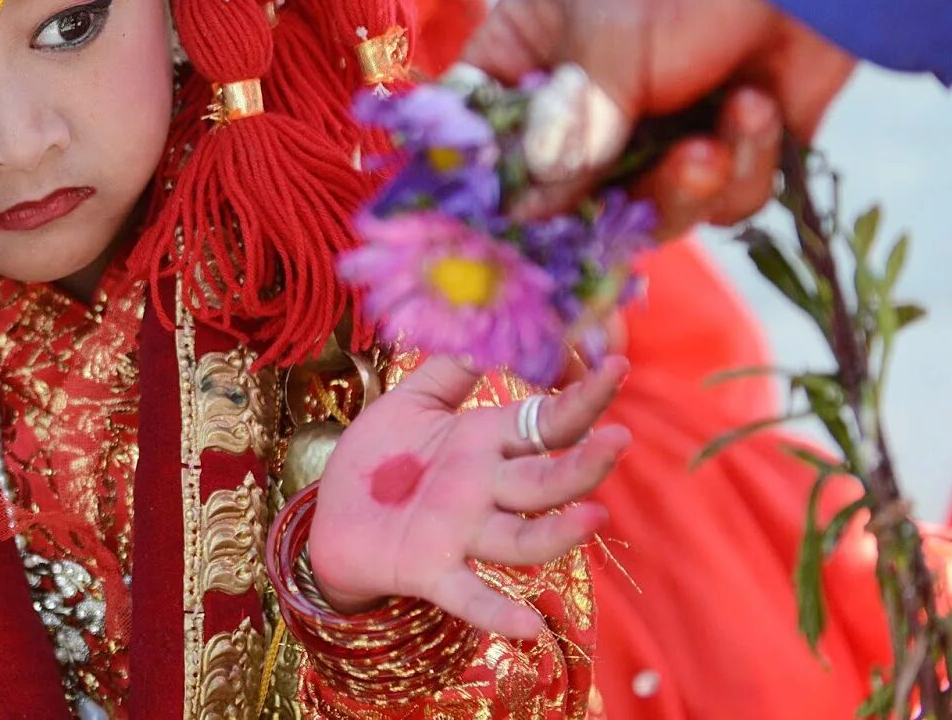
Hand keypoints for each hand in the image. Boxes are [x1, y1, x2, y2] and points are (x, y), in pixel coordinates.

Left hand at [309, 357, 629, 637]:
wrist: (333, 517)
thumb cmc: (380, 459)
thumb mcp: (410, 401)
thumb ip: (450, 367)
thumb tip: (487, 324)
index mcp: (484, 443)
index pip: (547, 423)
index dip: (583, 398)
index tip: (618, 365)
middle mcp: (485, 490)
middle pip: (546, 480)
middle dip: (584, 463)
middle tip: (618, 438)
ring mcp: (462, 533)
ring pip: (522, 538)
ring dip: (557, 532)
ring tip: (592, 515)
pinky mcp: (431, 570)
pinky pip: (469, 595)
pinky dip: (497, 612)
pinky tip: (528, 627)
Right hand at [465, 0, 854, 234]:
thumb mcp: (609, 37)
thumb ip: (570, 128)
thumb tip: (525, 210)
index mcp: (533, 52)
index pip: (481, 127)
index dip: (487, 178)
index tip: (504, 217)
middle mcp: (587, 103)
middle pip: (567, 198)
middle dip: (618, 199)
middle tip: (663, 171)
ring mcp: (658, 131)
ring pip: (648, 212)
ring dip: (686, 186)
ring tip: (716, 141)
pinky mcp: (728, 150)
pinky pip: (721, 201)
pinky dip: (745, 162)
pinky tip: (760, 104)